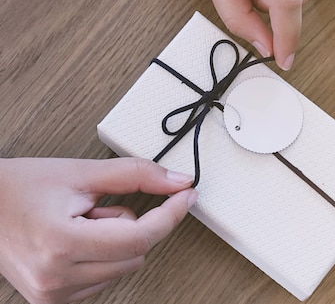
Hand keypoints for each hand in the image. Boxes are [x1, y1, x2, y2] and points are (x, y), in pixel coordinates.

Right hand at [0, 157, 197, 303]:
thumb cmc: (19, 187)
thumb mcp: (81, 173)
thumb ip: (137, 175)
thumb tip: (178, 182)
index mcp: (61, 243)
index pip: (138, 238)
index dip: (169, 215)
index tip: (185, 197)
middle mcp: (56, 278)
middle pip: (136, 254)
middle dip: (131, 225)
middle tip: (96, 207)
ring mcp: (52, 295)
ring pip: (124, 268)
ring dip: (116, 241)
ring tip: (79, 223)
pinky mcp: (52, 301)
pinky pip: (104, 279)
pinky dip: (103, 257)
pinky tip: (75, 240)